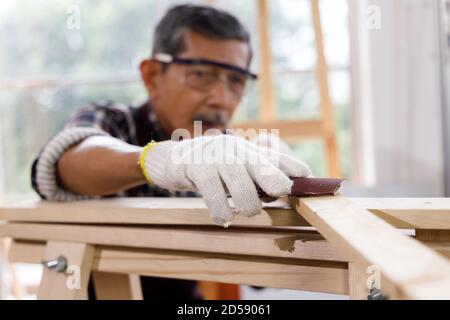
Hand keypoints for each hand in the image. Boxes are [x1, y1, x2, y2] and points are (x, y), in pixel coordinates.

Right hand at [141, 135, 310, 226]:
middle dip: (273, 178)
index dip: (291, 166)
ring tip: (246, 212)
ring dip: (246, 202)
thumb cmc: (209, 167)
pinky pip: (213, 192)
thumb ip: (256, 173)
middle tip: (281, 192)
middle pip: (258, 163)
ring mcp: (213, 156)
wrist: (170, 159)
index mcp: (245, 149)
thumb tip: (286, 187)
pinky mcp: (195, 167)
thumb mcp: (234, 165)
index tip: (307, 177)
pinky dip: (221, 210)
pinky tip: (223, 218)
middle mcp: (232, 148)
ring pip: (238, 181)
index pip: (274, 155)